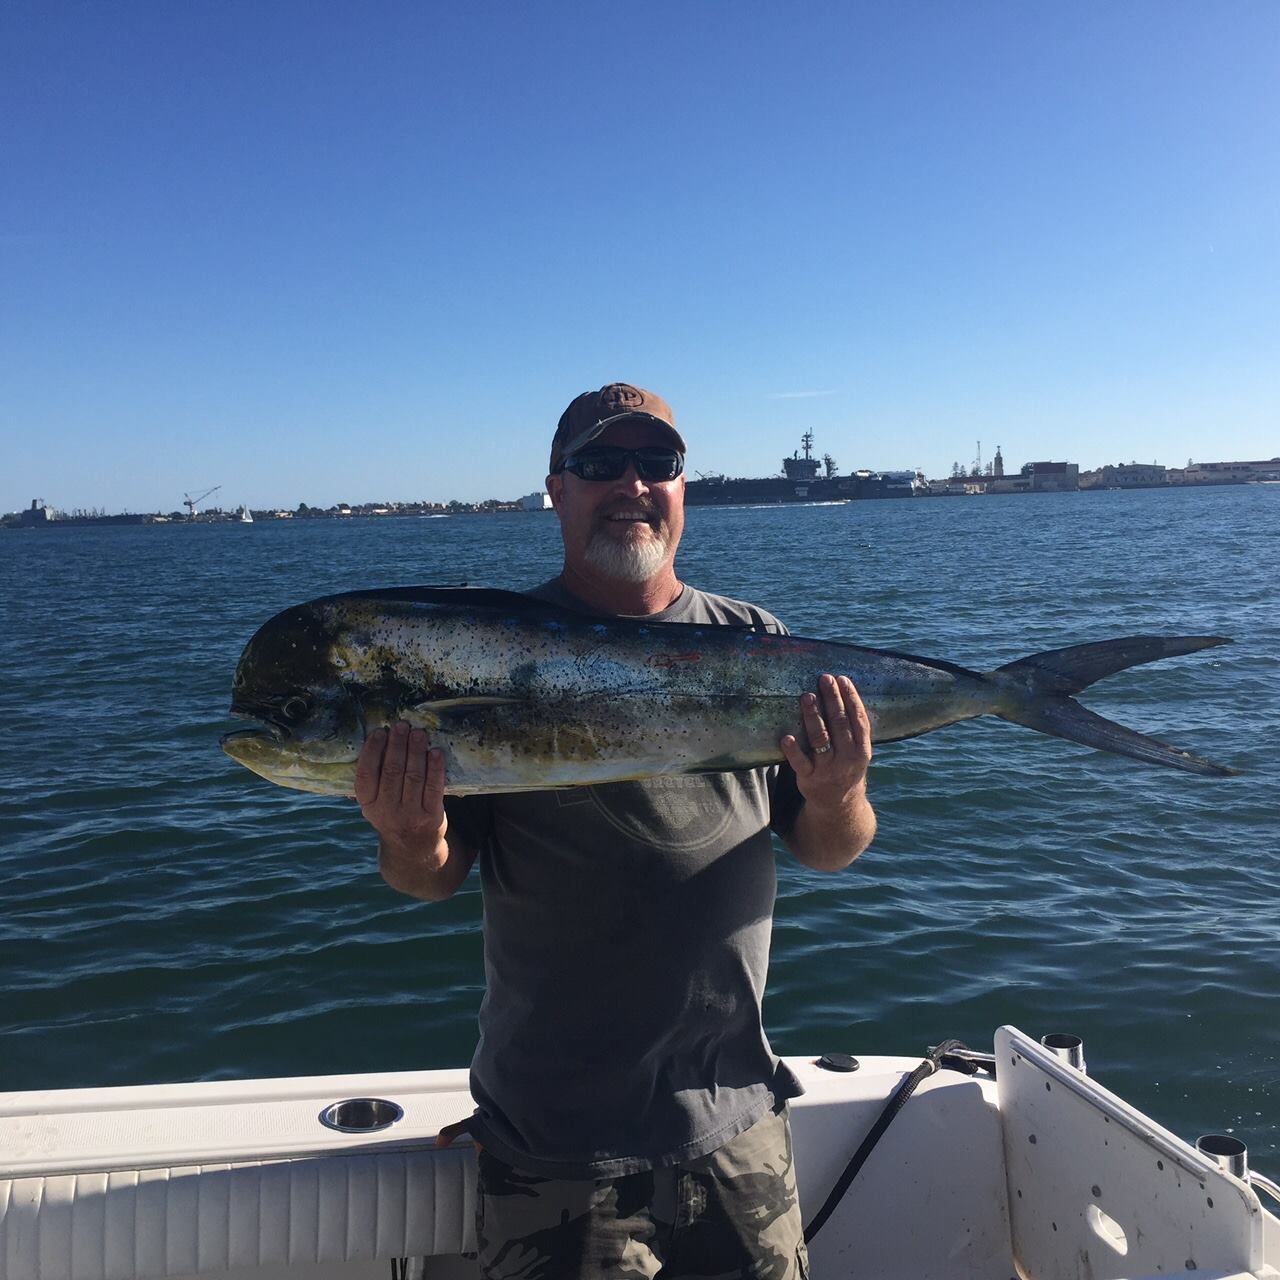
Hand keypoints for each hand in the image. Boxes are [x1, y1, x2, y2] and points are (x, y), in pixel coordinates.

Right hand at [355, 721, 447, 852]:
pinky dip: (435, 768)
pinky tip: (435, 752)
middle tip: (402, 726)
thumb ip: (375, 778)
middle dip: (398, 745)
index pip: (366, 774)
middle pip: (392, 772)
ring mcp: (410, 815)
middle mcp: (386, 811)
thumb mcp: (376, 803)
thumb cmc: (394, 814)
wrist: (413, 848)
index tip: (380, 731)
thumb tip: (380, 737)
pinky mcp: (431, 817)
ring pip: (413, 776)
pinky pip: (433, 788)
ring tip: (419, 733)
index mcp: (368, 805)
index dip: (372, 751)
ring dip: (416, 751)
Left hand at [780, 674, 872, 809]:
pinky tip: (786, 737)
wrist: (838, 804)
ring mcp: (828, 769)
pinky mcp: (809, 779)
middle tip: (824, 679)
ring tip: (807, 696)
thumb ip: (853, 729)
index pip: (858, 719)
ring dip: (813, 716)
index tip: (842, 679)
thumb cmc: (846, 767)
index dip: (851, 698)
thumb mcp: (858, 752)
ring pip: (820, 739)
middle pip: (840, 724)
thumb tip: (843, 692)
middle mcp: (847, 759)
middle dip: (832, 699)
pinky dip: (793, 750)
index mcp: (862, 750)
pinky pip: (800, 763)